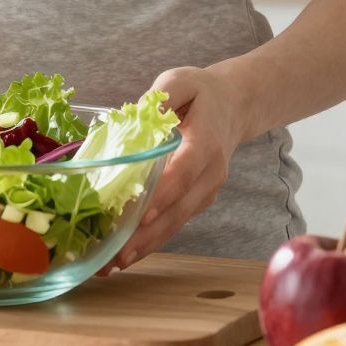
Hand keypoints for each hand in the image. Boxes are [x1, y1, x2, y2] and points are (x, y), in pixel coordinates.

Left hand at [108, 66, 252, 270]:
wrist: (234, 106)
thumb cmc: (202, 93)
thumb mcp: (182, 80)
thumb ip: (163, 94)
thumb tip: (140, 113)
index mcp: (205, 143)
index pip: (184, 173)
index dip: (162, 195)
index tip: (139, 215)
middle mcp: (210, 174)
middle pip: (178, 209)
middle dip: (146, 235)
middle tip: (115, 255)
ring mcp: (205, 191)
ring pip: (175, 223)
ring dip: (145, 245)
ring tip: (112, 264)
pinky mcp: (197, 200)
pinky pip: (174, 223)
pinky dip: (151, 240)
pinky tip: (124, 255)